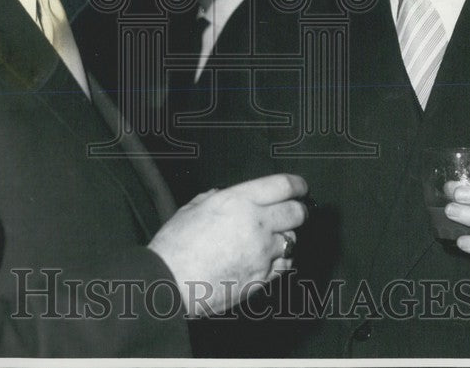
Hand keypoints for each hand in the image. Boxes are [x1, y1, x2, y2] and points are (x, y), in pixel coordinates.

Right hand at [148, 173, 307, 316]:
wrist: (169, 284)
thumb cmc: (174, 247)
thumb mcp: (191, 209)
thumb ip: (212, 198)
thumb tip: (222, 195)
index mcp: (238, 201)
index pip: (283, 186)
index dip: (297, 185)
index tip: (300, 188)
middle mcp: (256, 224)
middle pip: (296, 213)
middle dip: (298, 211)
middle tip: (294, 211)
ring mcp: (261, 253)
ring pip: (292, 241)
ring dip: (286, 237)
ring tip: (273, 238)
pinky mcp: (261, 277)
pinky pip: (283, 266)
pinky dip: (279, 260)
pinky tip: (266, 259)